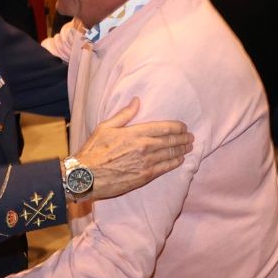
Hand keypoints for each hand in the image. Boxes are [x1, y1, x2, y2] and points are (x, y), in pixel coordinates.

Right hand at [74, 101, 194, 199]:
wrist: (86, 177)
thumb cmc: (93, 151)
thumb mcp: (105, 127)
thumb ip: (124, 114)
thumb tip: (137, 101)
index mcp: (135, 133)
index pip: (163, 128)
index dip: (177, 127)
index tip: (183, 127)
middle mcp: (144, 147)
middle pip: (170, 141)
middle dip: (183, 138)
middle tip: (190, 137)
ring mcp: (146, 163)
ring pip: (170, 154)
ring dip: (182, 150)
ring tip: (188, 147)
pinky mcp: (145, 177)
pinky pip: (165, 168)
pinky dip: (174, 163)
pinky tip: (179, 160)